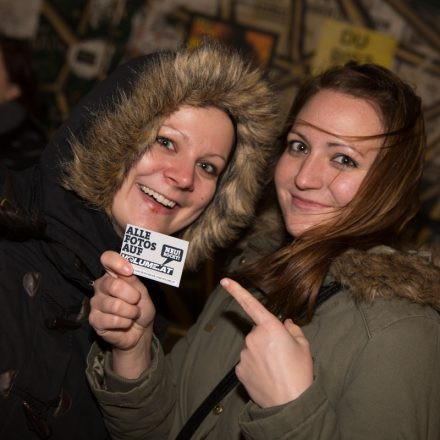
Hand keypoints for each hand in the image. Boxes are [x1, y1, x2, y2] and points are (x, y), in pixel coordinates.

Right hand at [89, 251, 155, 376]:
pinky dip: (125, 323)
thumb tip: (127, 272)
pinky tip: (125, 323)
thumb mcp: (143, 293)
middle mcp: (101, 285)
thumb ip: (135, 282)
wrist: (140, 331)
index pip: (107, 259)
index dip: (117, 262)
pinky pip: (112, 320)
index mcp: (113, 274)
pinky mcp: (94, 319)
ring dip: (130, 312)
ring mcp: (96, 302)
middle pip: (113, 285)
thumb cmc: (141, 308)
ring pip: (114, 305)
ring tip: (132, 314)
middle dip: (132, 296)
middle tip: (136, 302)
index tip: (129, 271)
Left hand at [220, 278, 313, 407]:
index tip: (225, 280)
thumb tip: (287, 324)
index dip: (237, 290)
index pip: (251, 304)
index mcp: (270, 327)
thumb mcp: (304, 347)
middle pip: (258, 332)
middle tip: (282, 355)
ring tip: (276, 369)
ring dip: (261, 354)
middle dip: (267, 339)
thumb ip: (294, 330)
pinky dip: (255, 367)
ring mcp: (244, 354)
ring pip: (252, 348)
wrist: (291, 405)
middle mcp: (253, 337)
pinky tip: (267, 376)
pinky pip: (247, 362)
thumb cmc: (300, 374)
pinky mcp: (239, 369)